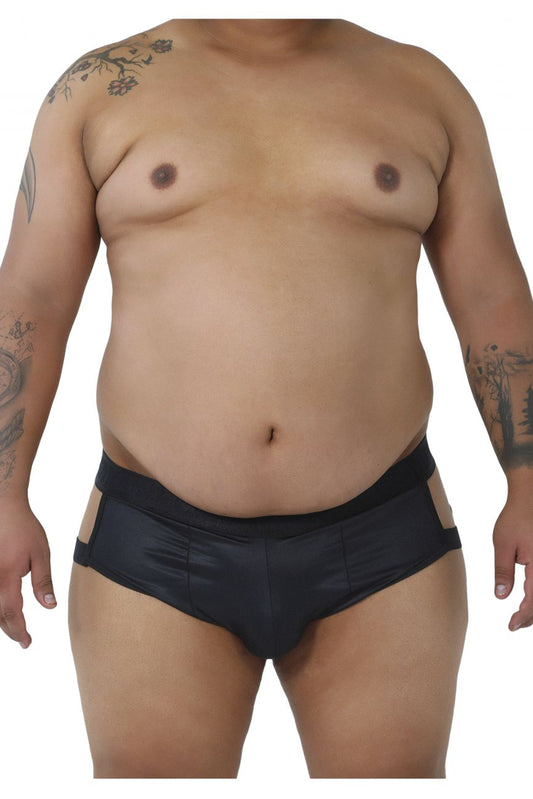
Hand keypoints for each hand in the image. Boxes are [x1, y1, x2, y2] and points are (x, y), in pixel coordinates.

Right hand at [0, 497, 56, 647]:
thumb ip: (43, 581)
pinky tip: (4, 608)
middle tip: (23, 639)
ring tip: (14, 627)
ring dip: (1, 620)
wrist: (2, 506)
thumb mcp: (40, 553)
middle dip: (10, 630)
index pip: (12, 614)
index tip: (27, 642)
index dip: (19, 631)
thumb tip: (49, 606)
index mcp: (6, 577)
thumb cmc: (23, 527)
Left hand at [493, 496, 532, 630]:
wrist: (531, 497)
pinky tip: (529, 599)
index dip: (524, 617)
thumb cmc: (516, 517)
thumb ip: (503, 571)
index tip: (511, 626)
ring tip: (522, 616)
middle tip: (515, 624)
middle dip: (532, 617)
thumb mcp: (503, 544)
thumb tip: (502, 597)